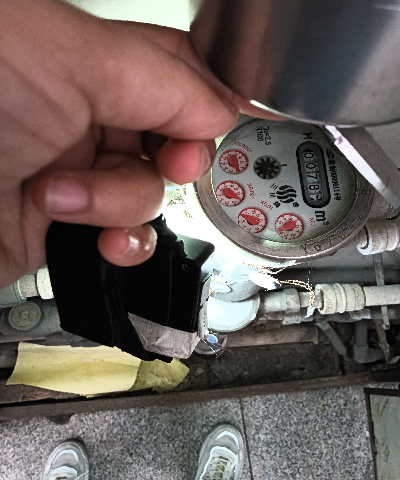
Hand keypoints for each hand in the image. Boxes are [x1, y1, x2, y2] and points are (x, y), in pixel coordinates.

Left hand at [0, 0, 241, 288]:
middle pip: (171, 139)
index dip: (204, 101)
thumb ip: (159, 78)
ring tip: (67, 196)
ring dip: (122, 201)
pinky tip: (101, 238)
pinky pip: (126, 238)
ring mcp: (77, 175)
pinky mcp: (65, 227)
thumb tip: (223, 107)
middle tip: (167, 160)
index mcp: (89, 64)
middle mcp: (85, 117)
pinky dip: (124, 242)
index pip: (173, 76)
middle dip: (173, 157)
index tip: (217, 125)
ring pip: (149, 194)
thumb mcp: (68, 58)